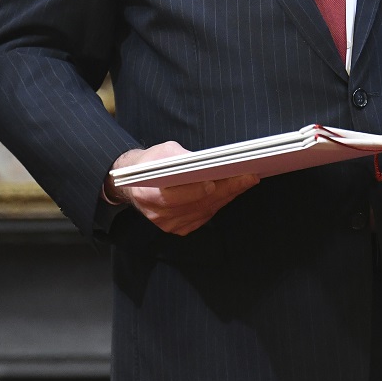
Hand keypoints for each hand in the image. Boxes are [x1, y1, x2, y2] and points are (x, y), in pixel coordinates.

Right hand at [107, 141, 257, 235]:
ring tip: (246, 181)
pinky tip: (231, 192)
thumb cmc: (149, 163)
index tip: (217, 180)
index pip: (175, 196)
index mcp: (148, 194)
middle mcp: (159, 214)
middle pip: (198, 204)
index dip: (197, 189)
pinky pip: (204, 217)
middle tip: (247, 177)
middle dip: (225, 189)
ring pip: (205, 211)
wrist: (134, 184)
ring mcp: (169, 224)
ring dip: (227, 196)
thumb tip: (204, 161)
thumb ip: (180, 157)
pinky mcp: (178, 228)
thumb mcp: (162, 152)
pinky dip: (219, 204)